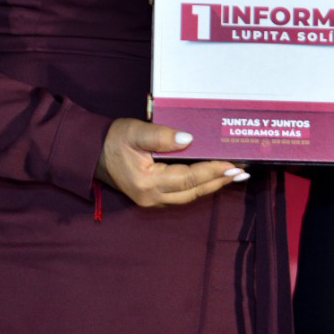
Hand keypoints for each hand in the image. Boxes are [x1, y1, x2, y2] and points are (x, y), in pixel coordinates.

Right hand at [96, 118, 247, 207]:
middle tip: (242, 172)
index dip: (212, 172)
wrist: (91, 153)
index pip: (188, 178)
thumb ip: (161, 136)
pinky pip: (181, 196)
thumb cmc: (113, 140)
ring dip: (211, 186)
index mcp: (148, 182)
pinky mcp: (152, 197)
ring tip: (233, 176)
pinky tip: (211, 178)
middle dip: (219, 182)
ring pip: (189, 197)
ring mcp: (151, 201)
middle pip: (193, 192)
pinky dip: (199, 187)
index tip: (232, 165)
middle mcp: (152, 197)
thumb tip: (189, 139)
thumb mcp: (135, 132)